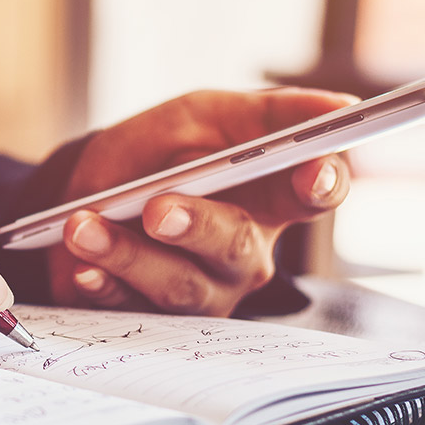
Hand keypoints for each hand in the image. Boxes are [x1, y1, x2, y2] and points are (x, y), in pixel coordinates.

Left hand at [48, 88, 356, 314]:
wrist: (85, 189)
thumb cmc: (158, 151)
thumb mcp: (204, 115)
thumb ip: (268, 113)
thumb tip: (340, 106)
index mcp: (270, 196)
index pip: (319, 192)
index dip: (322, 184)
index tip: (310, 173)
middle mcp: (245, 252)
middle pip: (237, 246)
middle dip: (195, 225)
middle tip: (156, 209)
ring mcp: (205, 291)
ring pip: (180, 285)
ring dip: (128, 254)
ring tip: (84, 227)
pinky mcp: (157, 318)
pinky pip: (134, 310)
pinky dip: (104, 285)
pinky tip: (84, 268)